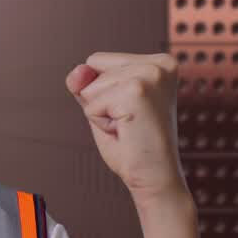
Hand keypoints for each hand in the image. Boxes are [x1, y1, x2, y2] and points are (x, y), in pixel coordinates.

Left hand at [65, 52, 187, 205]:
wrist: (155, 178)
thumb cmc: (133, 145)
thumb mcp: (103, 103)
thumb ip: (85, 82)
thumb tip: (78, 70)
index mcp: (159, 61)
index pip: (97, 60)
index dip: (102, 90)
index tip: (130, 111)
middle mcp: (159, 64)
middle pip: (92, 66)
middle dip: (100, 99)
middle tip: (129, 122)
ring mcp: (150, 75)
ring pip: (90, 86)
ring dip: (101, 112)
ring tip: (129, 126)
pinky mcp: (137, 92)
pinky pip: (91, 104)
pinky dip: (100, 123)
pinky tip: (126, 132)